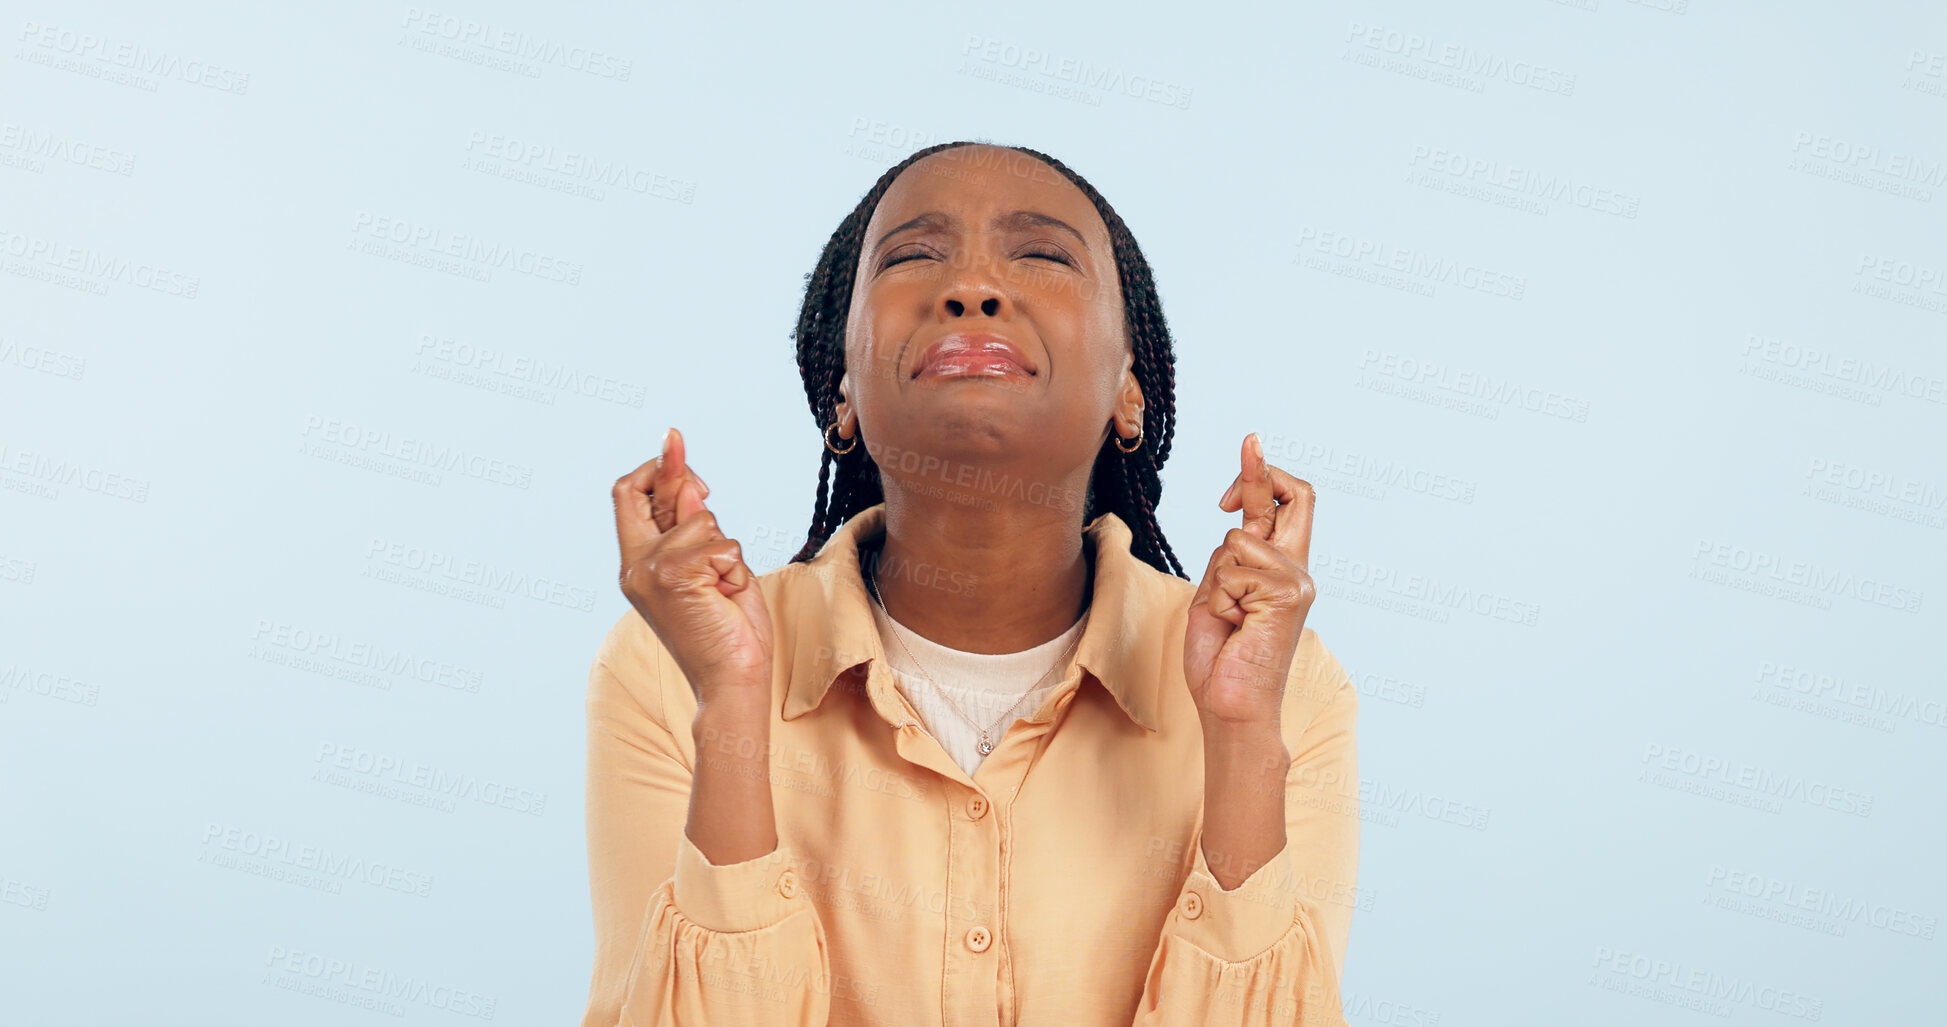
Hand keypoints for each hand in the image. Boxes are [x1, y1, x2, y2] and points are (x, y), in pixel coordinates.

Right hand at [612, 427, 773, 713]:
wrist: (731, 681)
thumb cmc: (726, 630)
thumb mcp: (709, 570)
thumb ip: (692, 529)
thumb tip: (691, 480)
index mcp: (637, 563)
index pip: (627, 495)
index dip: (654, 467)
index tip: (675, 444)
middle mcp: (636, 565)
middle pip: (652, 491)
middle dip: (682, 479)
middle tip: (695, 474)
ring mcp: (651, 570)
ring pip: (704, 520)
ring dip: (727, 551)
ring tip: (723, 591)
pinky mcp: (676, 576)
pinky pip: (724, 545)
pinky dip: (737, 569)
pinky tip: (728, 599)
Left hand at [1183, 433, 1316, 729]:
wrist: (1230, 707)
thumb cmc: (1220, 660)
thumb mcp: (1217, 595)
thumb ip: (1230, 559)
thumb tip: (1232, 520)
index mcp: (1282, 570)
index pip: (1286, 506)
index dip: (1262, 475)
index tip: (1246, 451)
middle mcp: (1298, 570)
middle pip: (1294, 496)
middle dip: (1259, 475)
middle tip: (1241, 456)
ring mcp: (1297, 581)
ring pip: (1236, 541)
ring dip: (1215, 580)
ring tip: (1228, 620)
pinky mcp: (1287, 594)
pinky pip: (1231, 570)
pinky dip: (1218, 598)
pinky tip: (1234, 627)